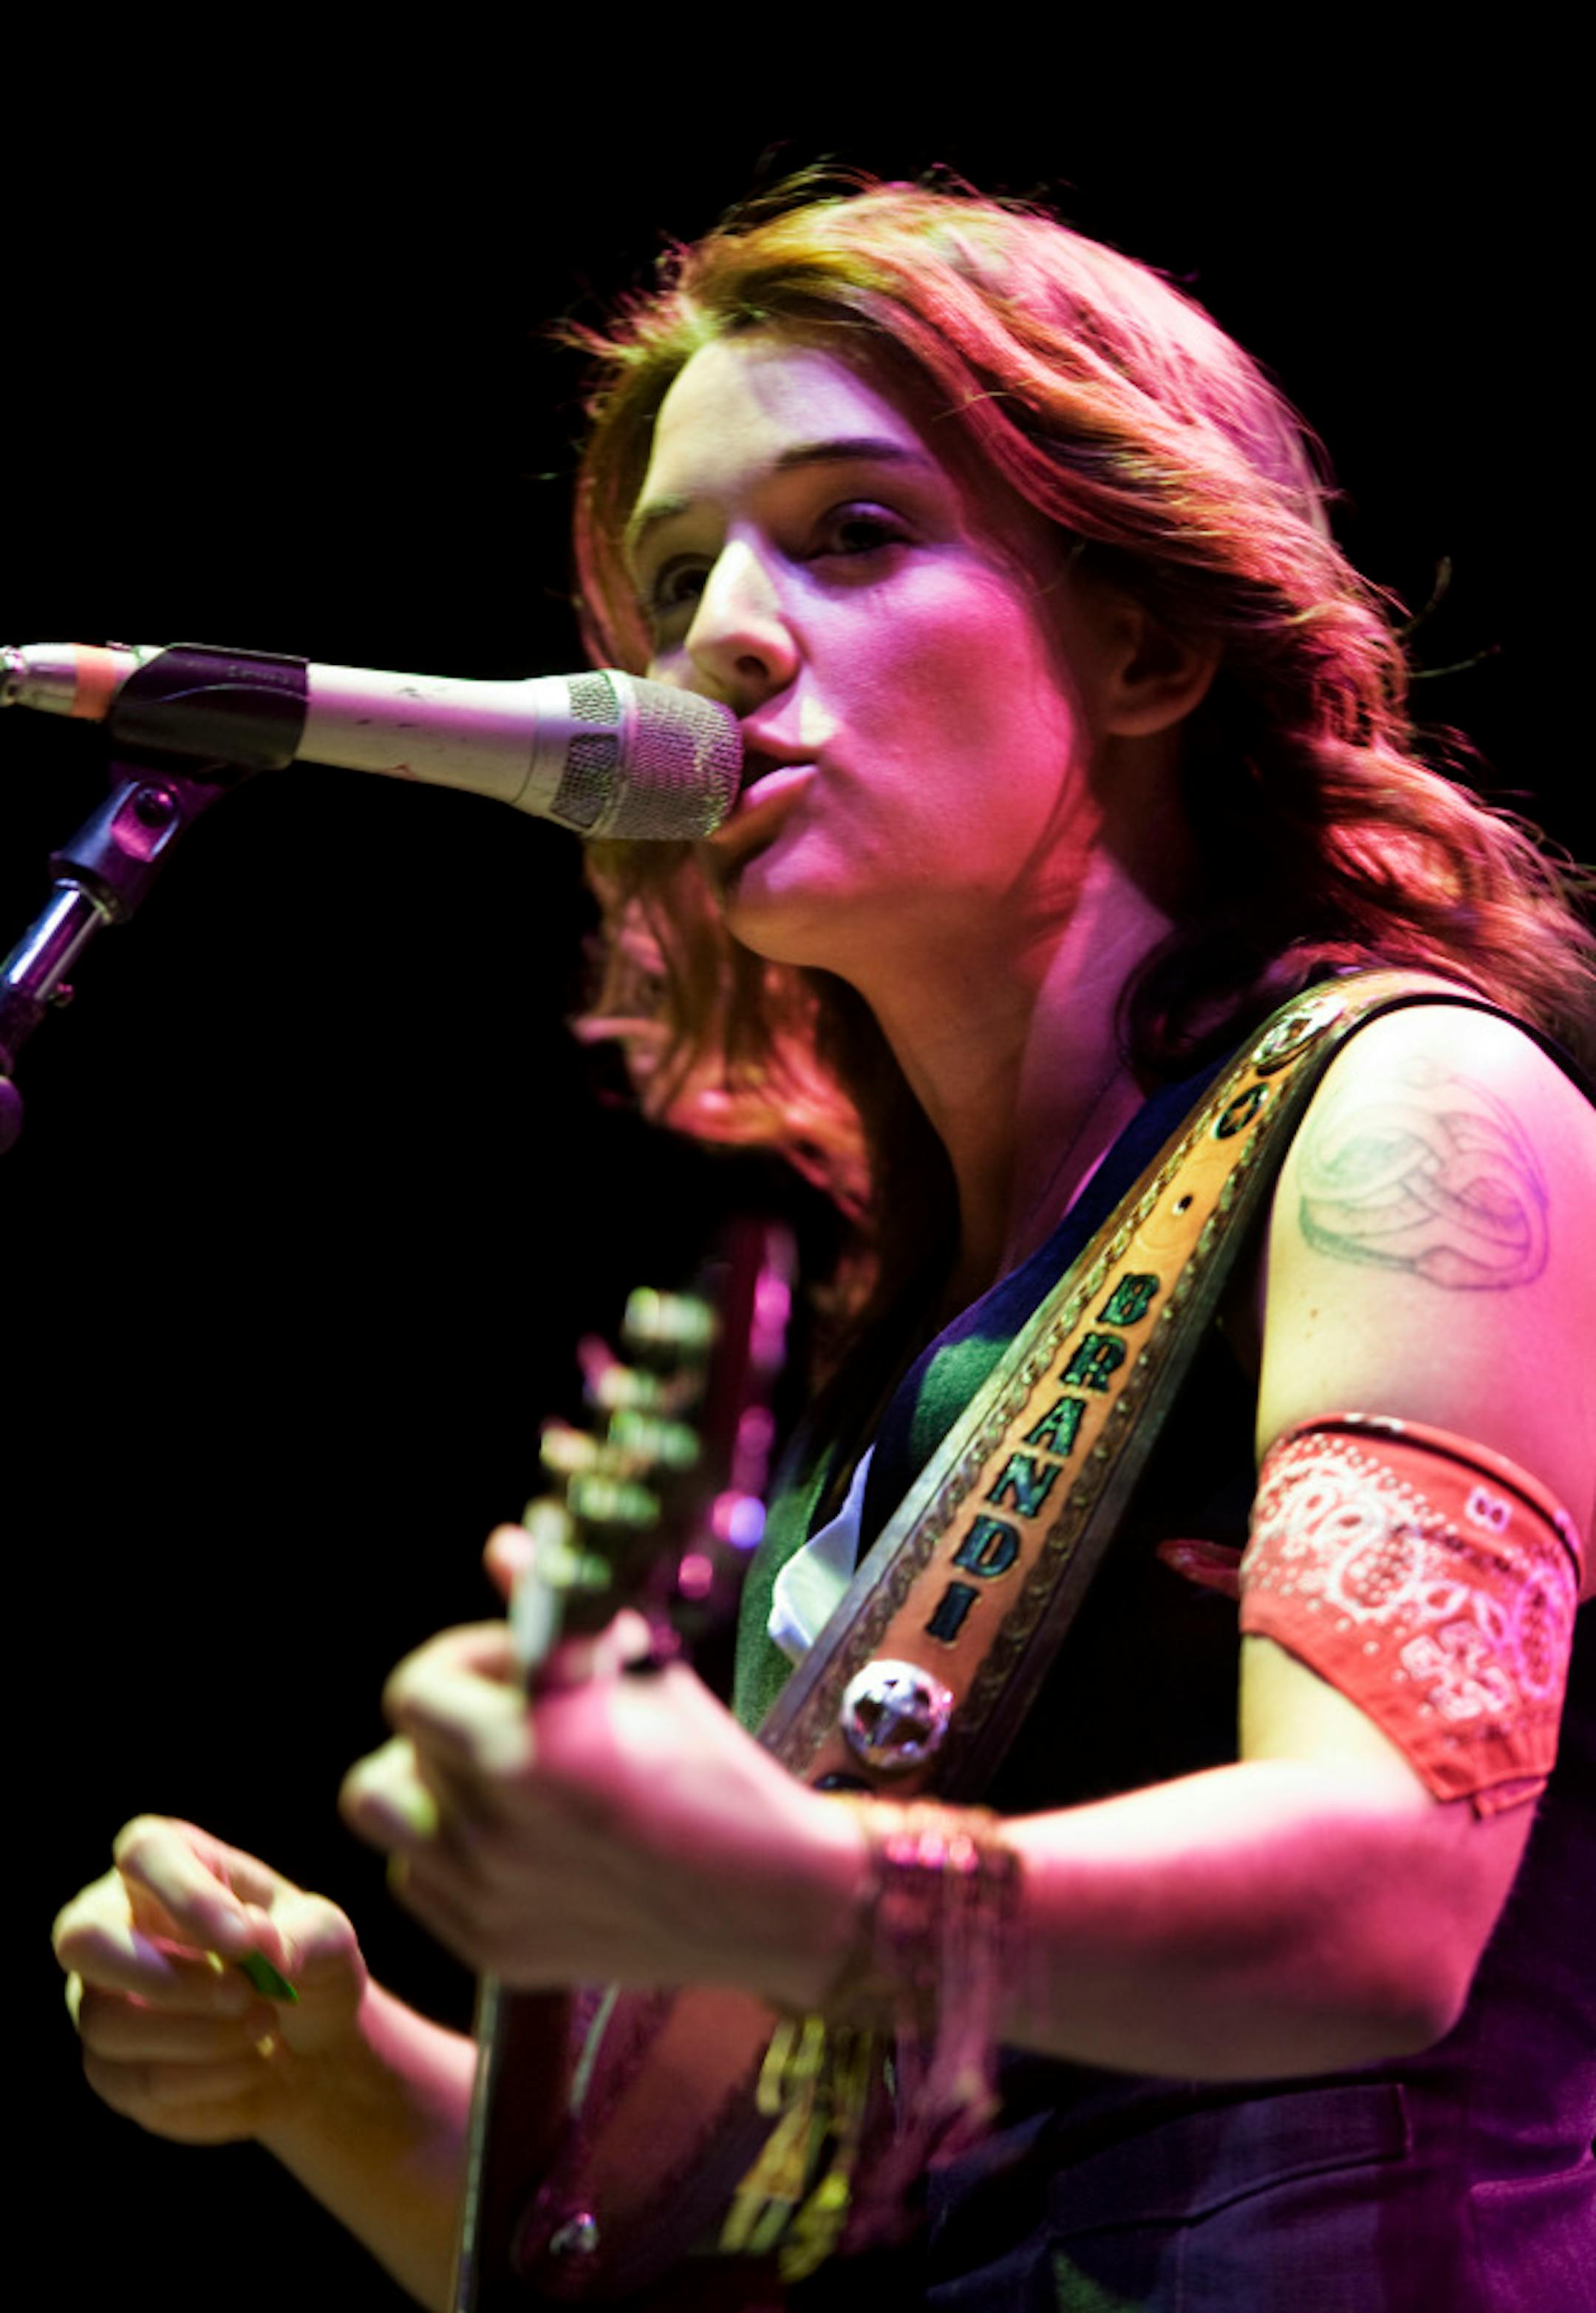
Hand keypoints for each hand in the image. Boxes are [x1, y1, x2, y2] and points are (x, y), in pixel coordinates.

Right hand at [52, 1816, 366, 2144]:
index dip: (188, 1896)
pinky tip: (251, 2063)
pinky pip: (135, 2082)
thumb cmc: (307, 1962)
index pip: (143, 1852)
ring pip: (108, 2022)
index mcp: (170, 1861)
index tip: (248, 1943)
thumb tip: (261, 1945)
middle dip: (160, 1976)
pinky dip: (206, 2079)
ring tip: (267, 2025)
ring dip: (201, 2035)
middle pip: (81, 1937)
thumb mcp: (327, 1936)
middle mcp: (116, 1922)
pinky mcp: (109, 2067)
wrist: (308, 2042)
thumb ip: (303, 1933)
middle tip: (240, 1994)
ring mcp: (100, 1998)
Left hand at [338, 1526, 862, 2003]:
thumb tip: (504, 1546)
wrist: (769, 1894)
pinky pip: (417, 1879)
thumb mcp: (640, 1674)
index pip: (414, 1689)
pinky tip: (513, 1835)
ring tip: (489, 1775)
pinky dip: (447, 1850)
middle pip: (401, 1746)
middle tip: (514, 1715)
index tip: (512, 1665)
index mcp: (528, 1751)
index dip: (461, 1662)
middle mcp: (493, 1831)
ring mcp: (487, 1898)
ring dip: (425, 1784)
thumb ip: (552, 1615)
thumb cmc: (713, 1769)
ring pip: (387, 1814)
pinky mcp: (492, 1946)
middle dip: (452, 1718)